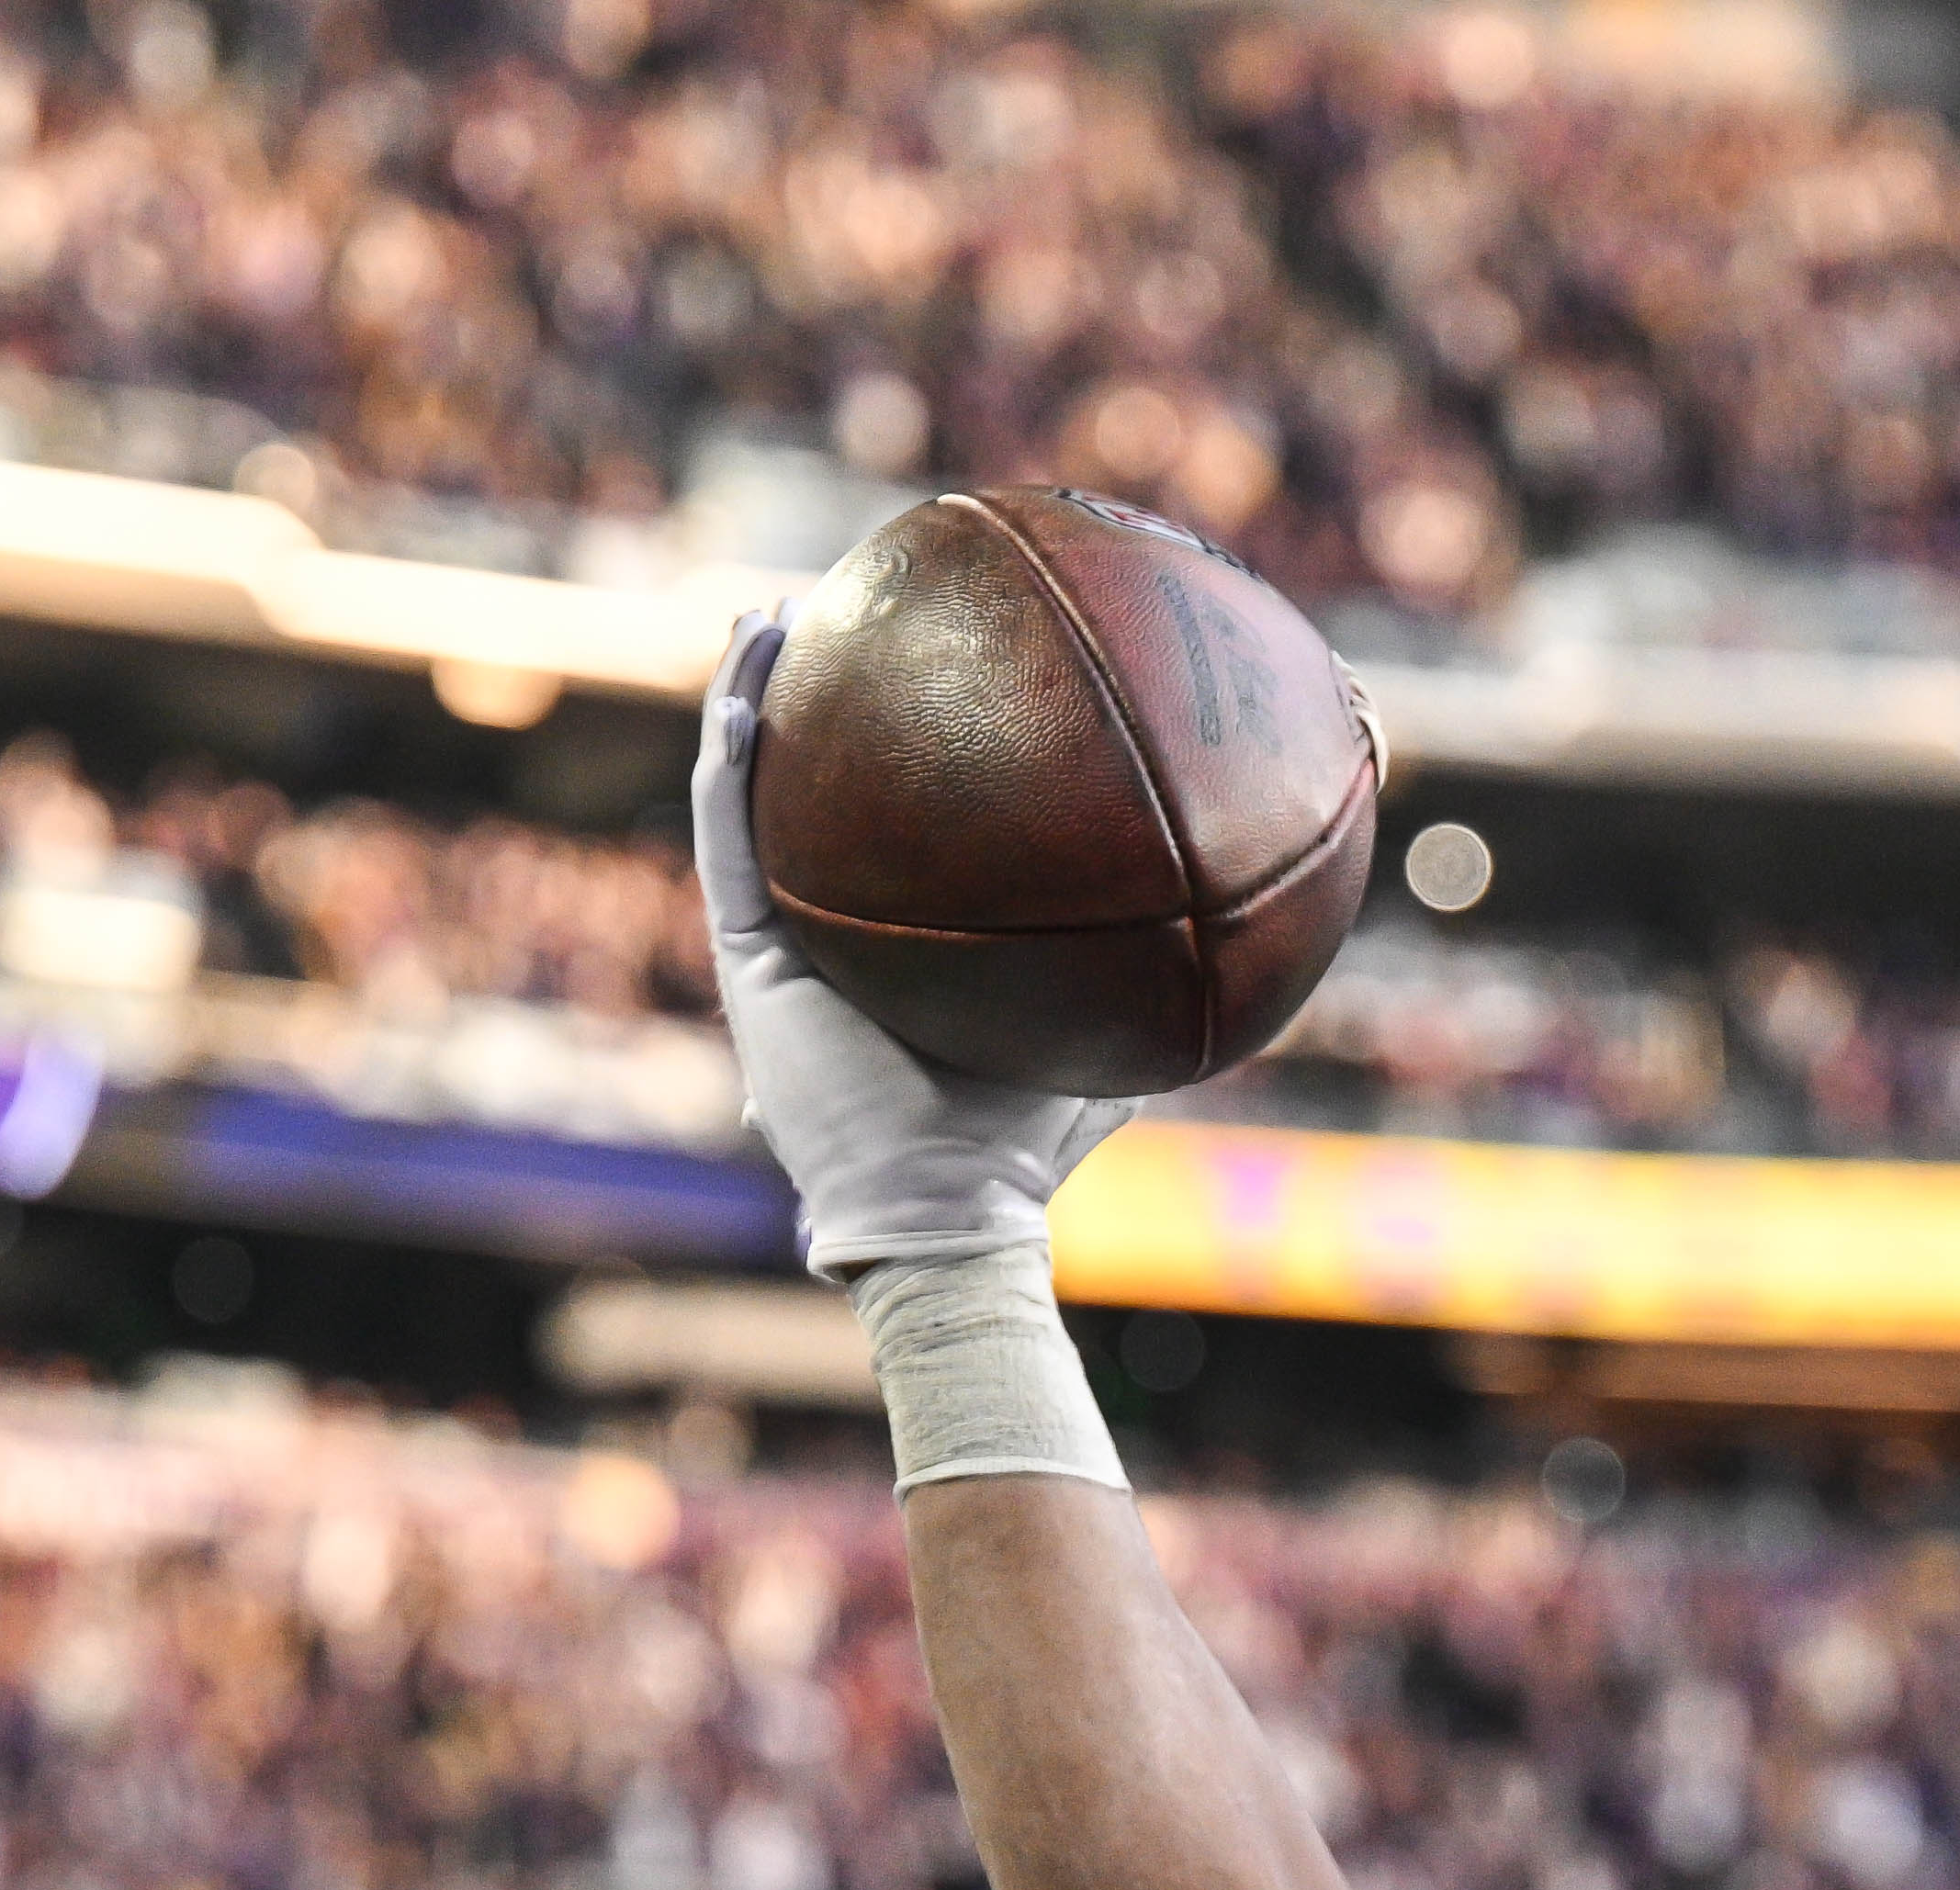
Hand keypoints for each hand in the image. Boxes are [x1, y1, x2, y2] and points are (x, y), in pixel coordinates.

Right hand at [689, 613, 1137, 1275]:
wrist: (944, 1208)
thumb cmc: (1018, 1148)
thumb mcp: (1098, 1043)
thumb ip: (1147, 987)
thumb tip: (1233, 935)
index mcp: (887, 937)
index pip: (875, 824)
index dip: (882, 749)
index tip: (917, 669)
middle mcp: (826, 925)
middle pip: (803, 789)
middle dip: (807, 696)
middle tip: (824, 611)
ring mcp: (781, 937)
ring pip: (745, 792)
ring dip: (746, 698)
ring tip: (764, 615)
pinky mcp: (750, 956)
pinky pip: (727, 837)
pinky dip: (726, 764)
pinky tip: (742, 693)